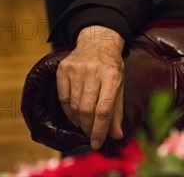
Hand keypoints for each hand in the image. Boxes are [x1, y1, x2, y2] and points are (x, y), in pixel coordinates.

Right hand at [56, 26, 124, 149]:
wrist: (98, 41)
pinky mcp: (63, 69)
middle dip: (88, 128)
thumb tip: (116, 135)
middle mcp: (93, 72)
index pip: (104, 109)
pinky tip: (74, 114)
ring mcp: (76, 69)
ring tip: (84, 124)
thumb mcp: (120, 84)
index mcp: (112, 76)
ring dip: (79, 121)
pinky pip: (63, 98)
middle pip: (87, 109)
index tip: (97, 143)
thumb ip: (117, 110)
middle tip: (91, 135)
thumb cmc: (111, 66)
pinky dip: (68, 111)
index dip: (100, 130)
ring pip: (74, 106)